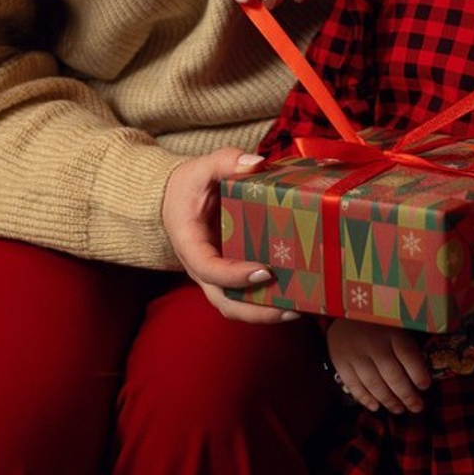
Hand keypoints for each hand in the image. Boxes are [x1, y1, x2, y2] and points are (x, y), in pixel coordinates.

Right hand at [161, 148, 299, 324]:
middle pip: (224, 302)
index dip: (235, 275)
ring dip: (265, 313)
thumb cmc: (188, 185)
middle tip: (290, 307)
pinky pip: (245, 295)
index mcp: (190, 244)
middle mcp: (201, 268)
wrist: (173, 198)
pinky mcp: (229, 272)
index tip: (264, 270)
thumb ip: (226, 161)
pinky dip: (267, 301)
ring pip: (236, 306)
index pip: (208, 269)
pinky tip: (295, 295)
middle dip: (257, 311)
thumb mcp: (202, 167)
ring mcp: (216, 274)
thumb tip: (256, 163)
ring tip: (300, 309)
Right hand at [327, 318, 430, 412]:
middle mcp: (373, 343)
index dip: (418, 373)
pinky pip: (354, 386)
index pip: (407, 355)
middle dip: (407, 395)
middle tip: (417, 407)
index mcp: (391, 330)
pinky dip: (365, 399)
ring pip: (374, 384)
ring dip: (388, 400)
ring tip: (399, 409)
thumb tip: (425, 370)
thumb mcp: (395, 322)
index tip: (426, 386)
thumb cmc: (377, 322)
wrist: (343, 311)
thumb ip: (407, 343)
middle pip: (392, 375)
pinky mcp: (340, 362)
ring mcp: (355, 354)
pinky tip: (376, 407)